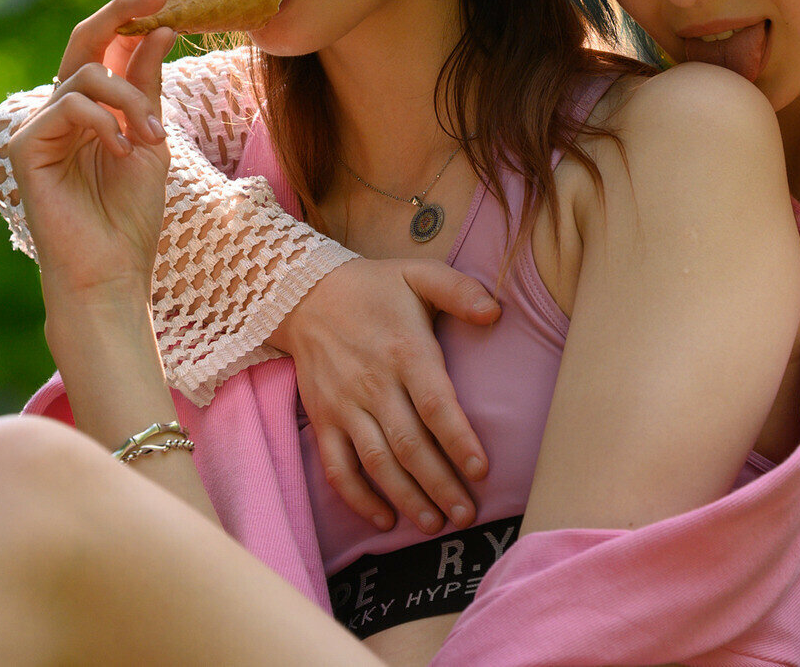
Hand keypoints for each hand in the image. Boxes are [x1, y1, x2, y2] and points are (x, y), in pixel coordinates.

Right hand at [7, 0, 179, 304]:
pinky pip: (68, 107)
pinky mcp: (25, 147)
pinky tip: (124, 151)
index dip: (134, 10)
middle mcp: (61, 110)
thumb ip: (147, 87)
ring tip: (153, 138)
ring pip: (84, 75)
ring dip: (130, 100)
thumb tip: (157, 28)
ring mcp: (40, 127)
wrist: (111, 272)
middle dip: (123, 11)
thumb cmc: (131, 215)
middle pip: (84, 40)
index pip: (109, 45)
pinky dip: (105, 123)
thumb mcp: (151, 138)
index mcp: (92, 107)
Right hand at [271, 257, 501, 533]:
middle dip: (440, 484)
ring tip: (435, 524)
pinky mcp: (323, 418)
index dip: (458, 440)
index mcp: (404, 351)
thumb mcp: (418, 274)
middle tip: (467, 515)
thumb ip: (460, 290)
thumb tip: (495, 313)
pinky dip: (358, 498)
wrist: (303, 294)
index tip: (482, 471)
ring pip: (376, 462)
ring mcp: (344, 405)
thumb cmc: (373, 288)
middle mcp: (373, 383)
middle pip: (409, 444)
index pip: (435, 404)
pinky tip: (384, 520)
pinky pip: (338, 467)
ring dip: (406, 498)